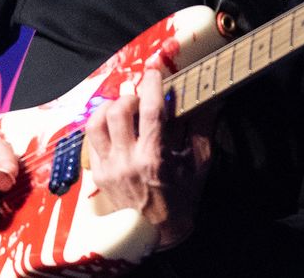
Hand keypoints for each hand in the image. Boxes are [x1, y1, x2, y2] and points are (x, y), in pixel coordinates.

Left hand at [86, 64, 210, 248]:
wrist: (159, 233)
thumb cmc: (183, 197)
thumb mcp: (199, 164)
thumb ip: (203, 128)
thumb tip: (212, 99)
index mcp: (154, 157)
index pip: (149, 109)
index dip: (151, 84)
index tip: (154, 70)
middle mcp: (127, 160)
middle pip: (118, 111)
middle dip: (130, 96)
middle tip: (140, 98)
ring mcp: (109, 168)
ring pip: (96, 123)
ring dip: (109, 109)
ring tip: (123, 109)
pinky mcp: (98, 175)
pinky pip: (90, 140)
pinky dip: (101, 127)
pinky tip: (113, 128)